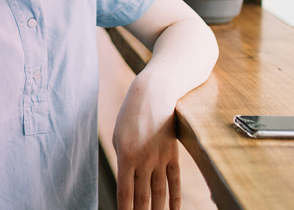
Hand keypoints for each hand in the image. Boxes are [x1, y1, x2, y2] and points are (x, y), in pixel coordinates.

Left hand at [112, 75, 180, 209]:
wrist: (154, 94)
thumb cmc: (130, 115)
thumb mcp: (118, 136)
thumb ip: (123, 160)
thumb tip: (126, 182)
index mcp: (125, 156)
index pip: (125, 193)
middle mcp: (143, 160)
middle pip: (143, 197)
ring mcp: (160, 159)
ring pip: (159, 193)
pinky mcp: (172, 155)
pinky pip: (174, 181)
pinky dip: (175, 199)